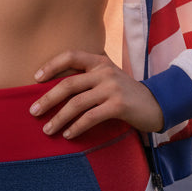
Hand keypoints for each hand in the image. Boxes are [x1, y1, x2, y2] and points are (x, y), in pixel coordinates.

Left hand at [29, 50, 164, 137]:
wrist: (158, 104)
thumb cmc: (126, 93)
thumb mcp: (109, 78)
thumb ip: (89, 78)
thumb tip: (55, 90)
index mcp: (100, 61)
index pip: (70, 56)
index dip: (51, 65)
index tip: (35, 79)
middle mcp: (104, 71)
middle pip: (69, 84)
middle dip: (47, 99)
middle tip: (33, 112)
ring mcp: (112, 88)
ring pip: (77, 103)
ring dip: (59, 118)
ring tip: (47, 130)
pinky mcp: (119, 105)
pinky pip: (91, 117)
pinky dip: (76, 127)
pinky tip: (68, 135)